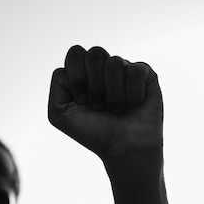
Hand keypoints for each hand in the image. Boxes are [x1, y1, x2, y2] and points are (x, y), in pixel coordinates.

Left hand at [48, 45, 162, 159]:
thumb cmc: (95, 133)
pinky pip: (135, 71)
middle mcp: (104, 68)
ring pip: (115, 63)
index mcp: (84, 72)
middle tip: (100, 106)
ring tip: (117, 109)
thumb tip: (76, 65)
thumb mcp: (59, 113)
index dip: (77, 79)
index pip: (76, 54)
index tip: (82, 102)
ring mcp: (125, 69)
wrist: (123, 149)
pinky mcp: (146, 75)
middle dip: (95, 87)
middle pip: (95, 54)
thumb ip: (57, 82)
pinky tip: (134, 104)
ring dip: (114, 95)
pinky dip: (132, 94)